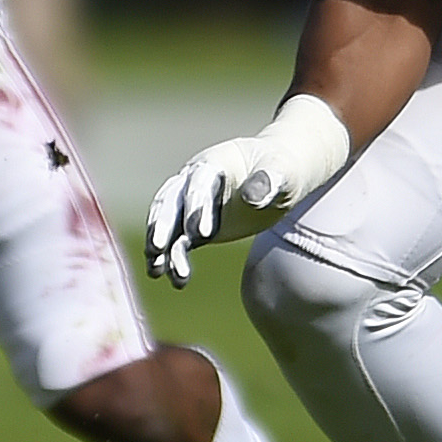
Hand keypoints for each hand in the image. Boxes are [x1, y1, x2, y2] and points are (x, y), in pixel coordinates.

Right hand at [145, 94, 353, 283]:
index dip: (198, 206)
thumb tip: (253, 198)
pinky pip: (178, 242)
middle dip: (163, 225)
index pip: (200, 182)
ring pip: (168, 222)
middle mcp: (197, 180)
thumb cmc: (284, 169)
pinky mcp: (196, 226)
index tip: (201, 235)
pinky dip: (171, 259)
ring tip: (157, 271)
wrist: (281, 176)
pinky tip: (174, 280)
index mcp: (216, 161)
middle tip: (158, 248)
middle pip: (171, 200)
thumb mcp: (284, 172)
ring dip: (160, 246)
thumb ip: (269, 181)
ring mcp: (193, 203)